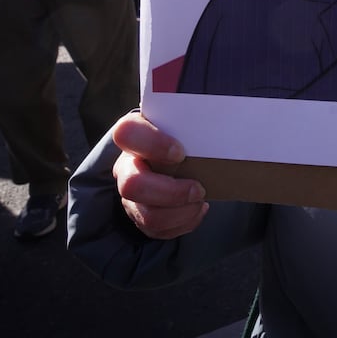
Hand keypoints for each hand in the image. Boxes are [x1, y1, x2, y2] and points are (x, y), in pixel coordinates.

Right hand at [112, 112, 208, 239]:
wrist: (178, 158)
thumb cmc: (183, 137)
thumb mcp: (184, 125)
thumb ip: (188, 119)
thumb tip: (210, 107)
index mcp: (134, 135)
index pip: (126, 133)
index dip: (152, 144)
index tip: (180, 152)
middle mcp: (127, 166)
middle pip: (132, 185)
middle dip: (171, 192)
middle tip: (198, 189)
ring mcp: (130, 195)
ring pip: (146, 214)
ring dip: (180, 213)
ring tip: (200, 201)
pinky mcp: (140, 216)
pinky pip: (157, 230)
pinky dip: (183, 223)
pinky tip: (197, 210)